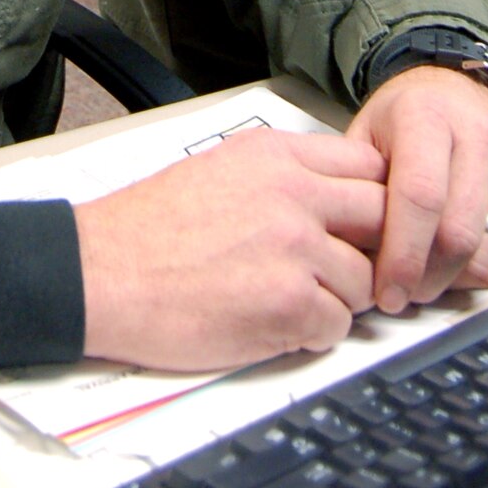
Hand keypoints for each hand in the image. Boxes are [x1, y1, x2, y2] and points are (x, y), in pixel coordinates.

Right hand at [76, 127, 386, 371]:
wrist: (103, 272)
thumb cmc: (149, 227)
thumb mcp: (220, 167)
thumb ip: (282, 174)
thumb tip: (334, 197)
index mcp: (275, 154)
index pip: (367, 166)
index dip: (373, 198)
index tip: (362, 222)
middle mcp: (294, 194)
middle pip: (383, 217)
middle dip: (372, 247)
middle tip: (344, 266)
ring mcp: (296, 249)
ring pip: (366, 281)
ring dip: (338, 298)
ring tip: (291, 298)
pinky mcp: (290, 305)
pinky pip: (337, 327)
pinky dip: (312, 333)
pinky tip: (273, 322)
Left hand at [347, 67, 487, 314]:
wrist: (457, 93)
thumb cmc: (404, 124)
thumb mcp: (364, 138)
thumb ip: (356, 189)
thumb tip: (353, 255)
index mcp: (427, 117)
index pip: (421, 196)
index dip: (403, 256)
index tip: (387, 294)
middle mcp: (479, 135)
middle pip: (458, 234)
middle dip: (426, 279)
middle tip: (402, 291)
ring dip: (453, 280)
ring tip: (426, 271)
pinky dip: (480, 272)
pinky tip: (456, 257)